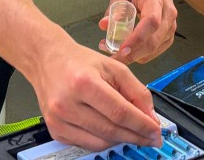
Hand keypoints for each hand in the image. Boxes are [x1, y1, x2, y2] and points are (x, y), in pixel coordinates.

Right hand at [29, 40, 161, 150]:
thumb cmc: (80, 61)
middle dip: (136, 136)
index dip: (142, 125)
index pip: (120, 112)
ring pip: (100, 142)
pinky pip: (86, 145)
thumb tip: (151, 117)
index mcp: (84, 82)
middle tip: (151, 137)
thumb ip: (136, 91)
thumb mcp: (114, 67)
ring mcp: (58, 119)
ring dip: (121, 140)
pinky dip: (104, 141)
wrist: (47, 60)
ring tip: (133, 133)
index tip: (156, 132)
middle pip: (111, 129)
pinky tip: (112, 132)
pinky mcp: (55, 130)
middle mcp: (67, 103)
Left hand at [99, 0, 177, 63]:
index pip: (151, 22)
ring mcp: (171, 26)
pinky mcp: (170, 35)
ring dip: (136, 56)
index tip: (121, 50)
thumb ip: (114, 7)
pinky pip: (157, 50)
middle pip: (154, 41)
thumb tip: (104, 25)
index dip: (137, 39)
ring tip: (116, 52)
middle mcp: (168, 14)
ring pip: (155, 49)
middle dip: (133, 54)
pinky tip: (129, 51)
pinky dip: (142, 54)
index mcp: (156, 0)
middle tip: (113, 57)